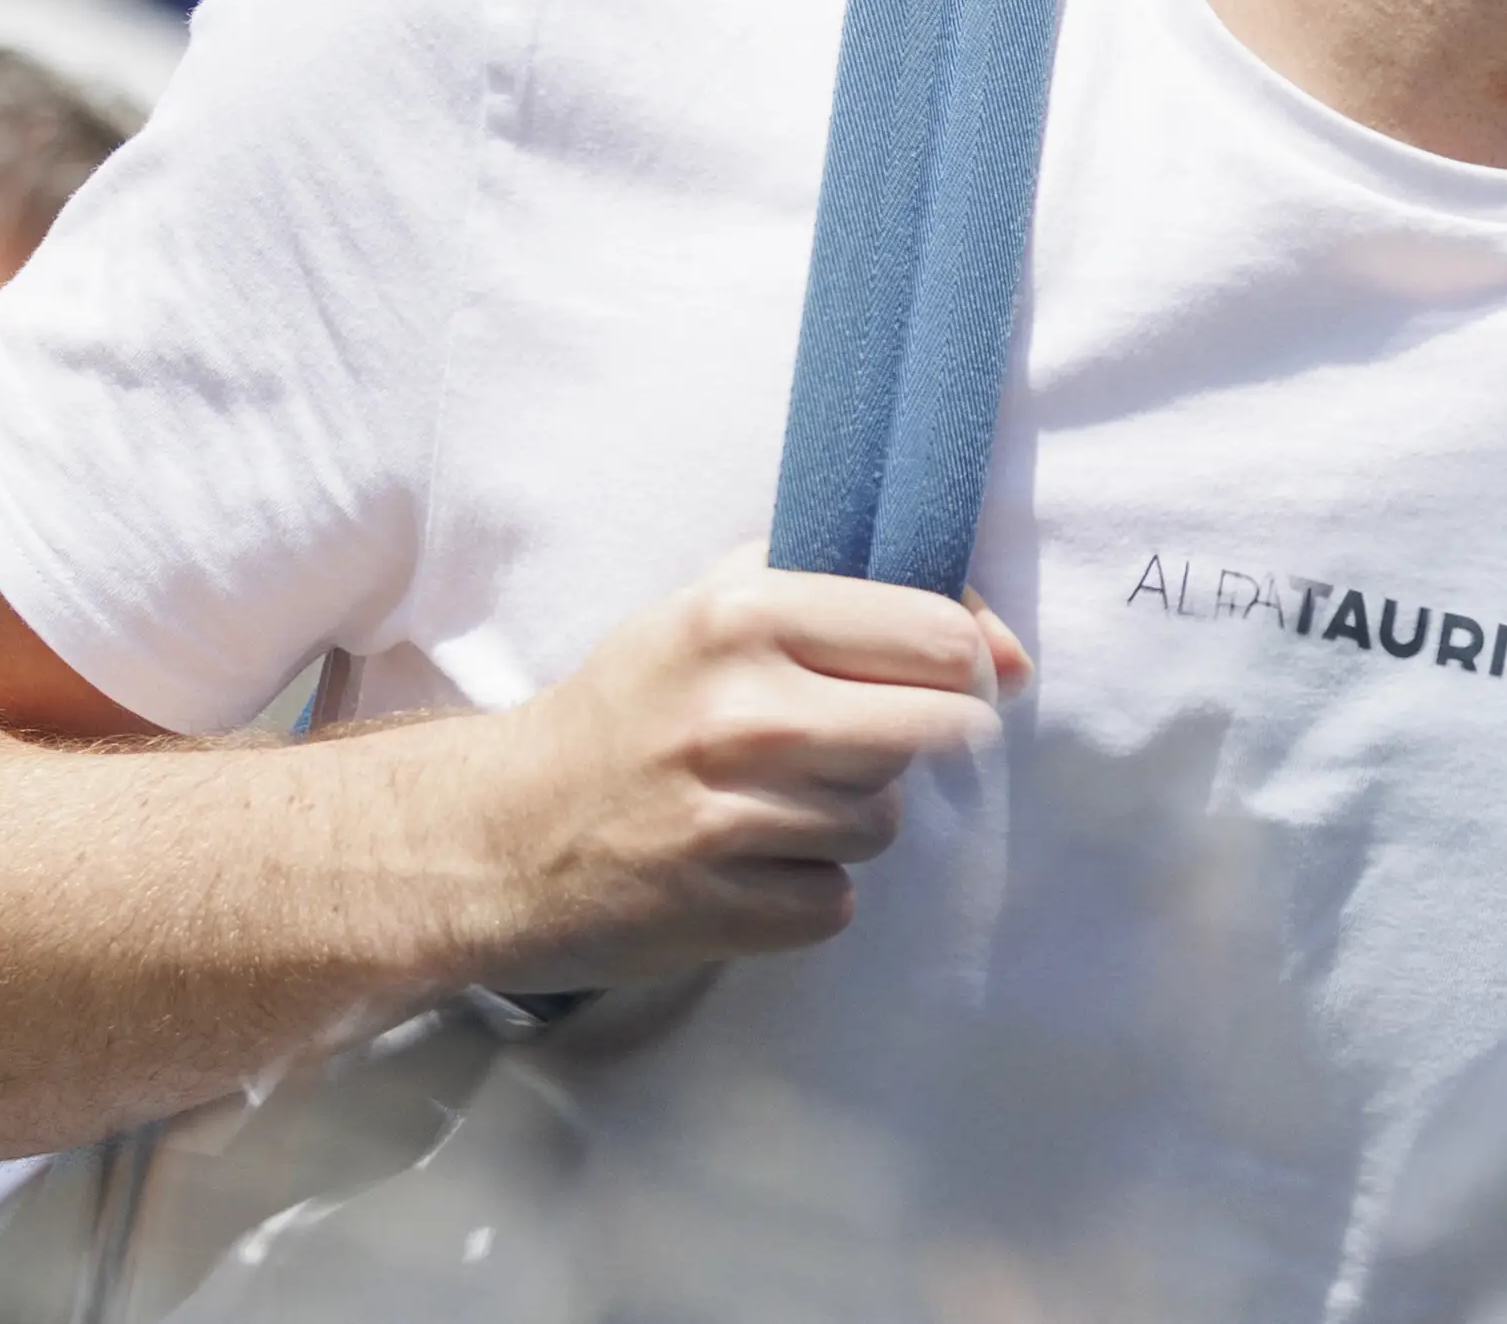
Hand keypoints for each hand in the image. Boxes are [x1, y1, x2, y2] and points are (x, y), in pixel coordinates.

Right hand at [455, 547, 1030, 990]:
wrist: (501, 831)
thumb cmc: (632, 707)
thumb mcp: (717, 607)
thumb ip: (853, 594)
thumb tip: (1005, 649)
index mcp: (740, 613)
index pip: (936, 634)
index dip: (966, 662)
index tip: (951, 680)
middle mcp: (738, 712)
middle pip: (937, 730)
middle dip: (926, 741)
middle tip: (870, 743)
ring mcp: (726, 819)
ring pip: (885, 821)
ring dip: (851, 818)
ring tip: (775, 802)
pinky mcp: (720, 910)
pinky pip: (835, 900)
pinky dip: (806, 889)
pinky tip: (747, 863)